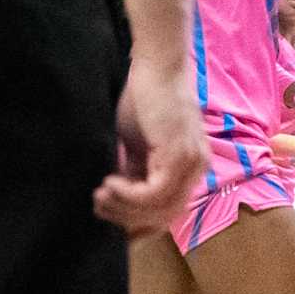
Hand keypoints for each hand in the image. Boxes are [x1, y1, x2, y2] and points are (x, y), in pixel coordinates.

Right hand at [95, 56, 208, 235]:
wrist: (156, 68)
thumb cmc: (143, 101)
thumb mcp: (135, 146)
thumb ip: (133, 172)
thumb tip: (115, 200)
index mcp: (187, 171)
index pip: (168, 214)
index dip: (138, 226)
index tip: (109, 221)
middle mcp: (196, 171)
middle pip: (164, 217)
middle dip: (126, 219)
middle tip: (98, 204)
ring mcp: (192, 164)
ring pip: (160, 209)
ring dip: (124, 208)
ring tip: (101, 192)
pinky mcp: (181, 155)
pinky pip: (156, 193)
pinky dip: (130, 195)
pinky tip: (111, 182)